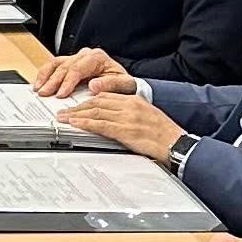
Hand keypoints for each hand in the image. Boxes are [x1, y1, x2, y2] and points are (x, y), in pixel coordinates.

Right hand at [30, 46, 134, 98]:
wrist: (123, 83)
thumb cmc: (123, 84)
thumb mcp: (124, 85)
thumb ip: (111, 84)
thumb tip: (94, 86)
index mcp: (97, 57)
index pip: (77, 68)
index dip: (67, 82)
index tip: (61, 94)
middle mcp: (85, 55)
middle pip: (64, 66)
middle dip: (53, 81)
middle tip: (45, 93)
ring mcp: (76, 58)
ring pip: (56, 63)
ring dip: (45, 76)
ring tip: (38, 89)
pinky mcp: (70, 63)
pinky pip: (54, 65)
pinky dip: (45, 74)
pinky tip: (40, 83)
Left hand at [56, 91, 185, 161]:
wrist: (178, 144)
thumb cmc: (165, 134)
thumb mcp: (147, 116)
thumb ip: (129, 113)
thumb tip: (112, 118)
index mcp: (134, 100)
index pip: (105, 96)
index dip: (88, 100)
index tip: (77, 105)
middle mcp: (129, 105)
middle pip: (96, 102)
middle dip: (77, 106)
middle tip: (63, 111)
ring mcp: (127, 117)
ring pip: (95, 112)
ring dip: (76, 114)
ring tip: (63, 118)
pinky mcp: (126, 130)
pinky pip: (101, 125)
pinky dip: (85, 123)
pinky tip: (75, 124)